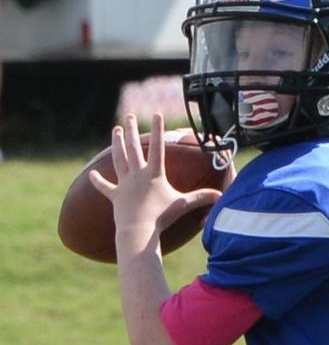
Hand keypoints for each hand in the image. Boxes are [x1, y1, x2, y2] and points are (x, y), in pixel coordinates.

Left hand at [89, 113, 221, 234]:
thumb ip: (201, 198)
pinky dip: (98, 181)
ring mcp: (124, 185)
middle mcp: (137, 175)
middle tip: (128, 116)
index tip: (156, 113)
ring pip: (119, 160)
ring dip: (116, 144)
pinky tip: (91, 174)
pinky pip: (105, 188)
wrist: (138, 231)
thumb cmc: (162, 218)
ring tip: (115, 130)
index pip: (158, 147)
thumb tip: (220, 195)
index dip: (158, 130)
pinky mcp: (115, 197)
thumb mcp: (183, 205)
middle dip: (131, 130)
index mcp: (154, 174)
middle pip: (133, 148)